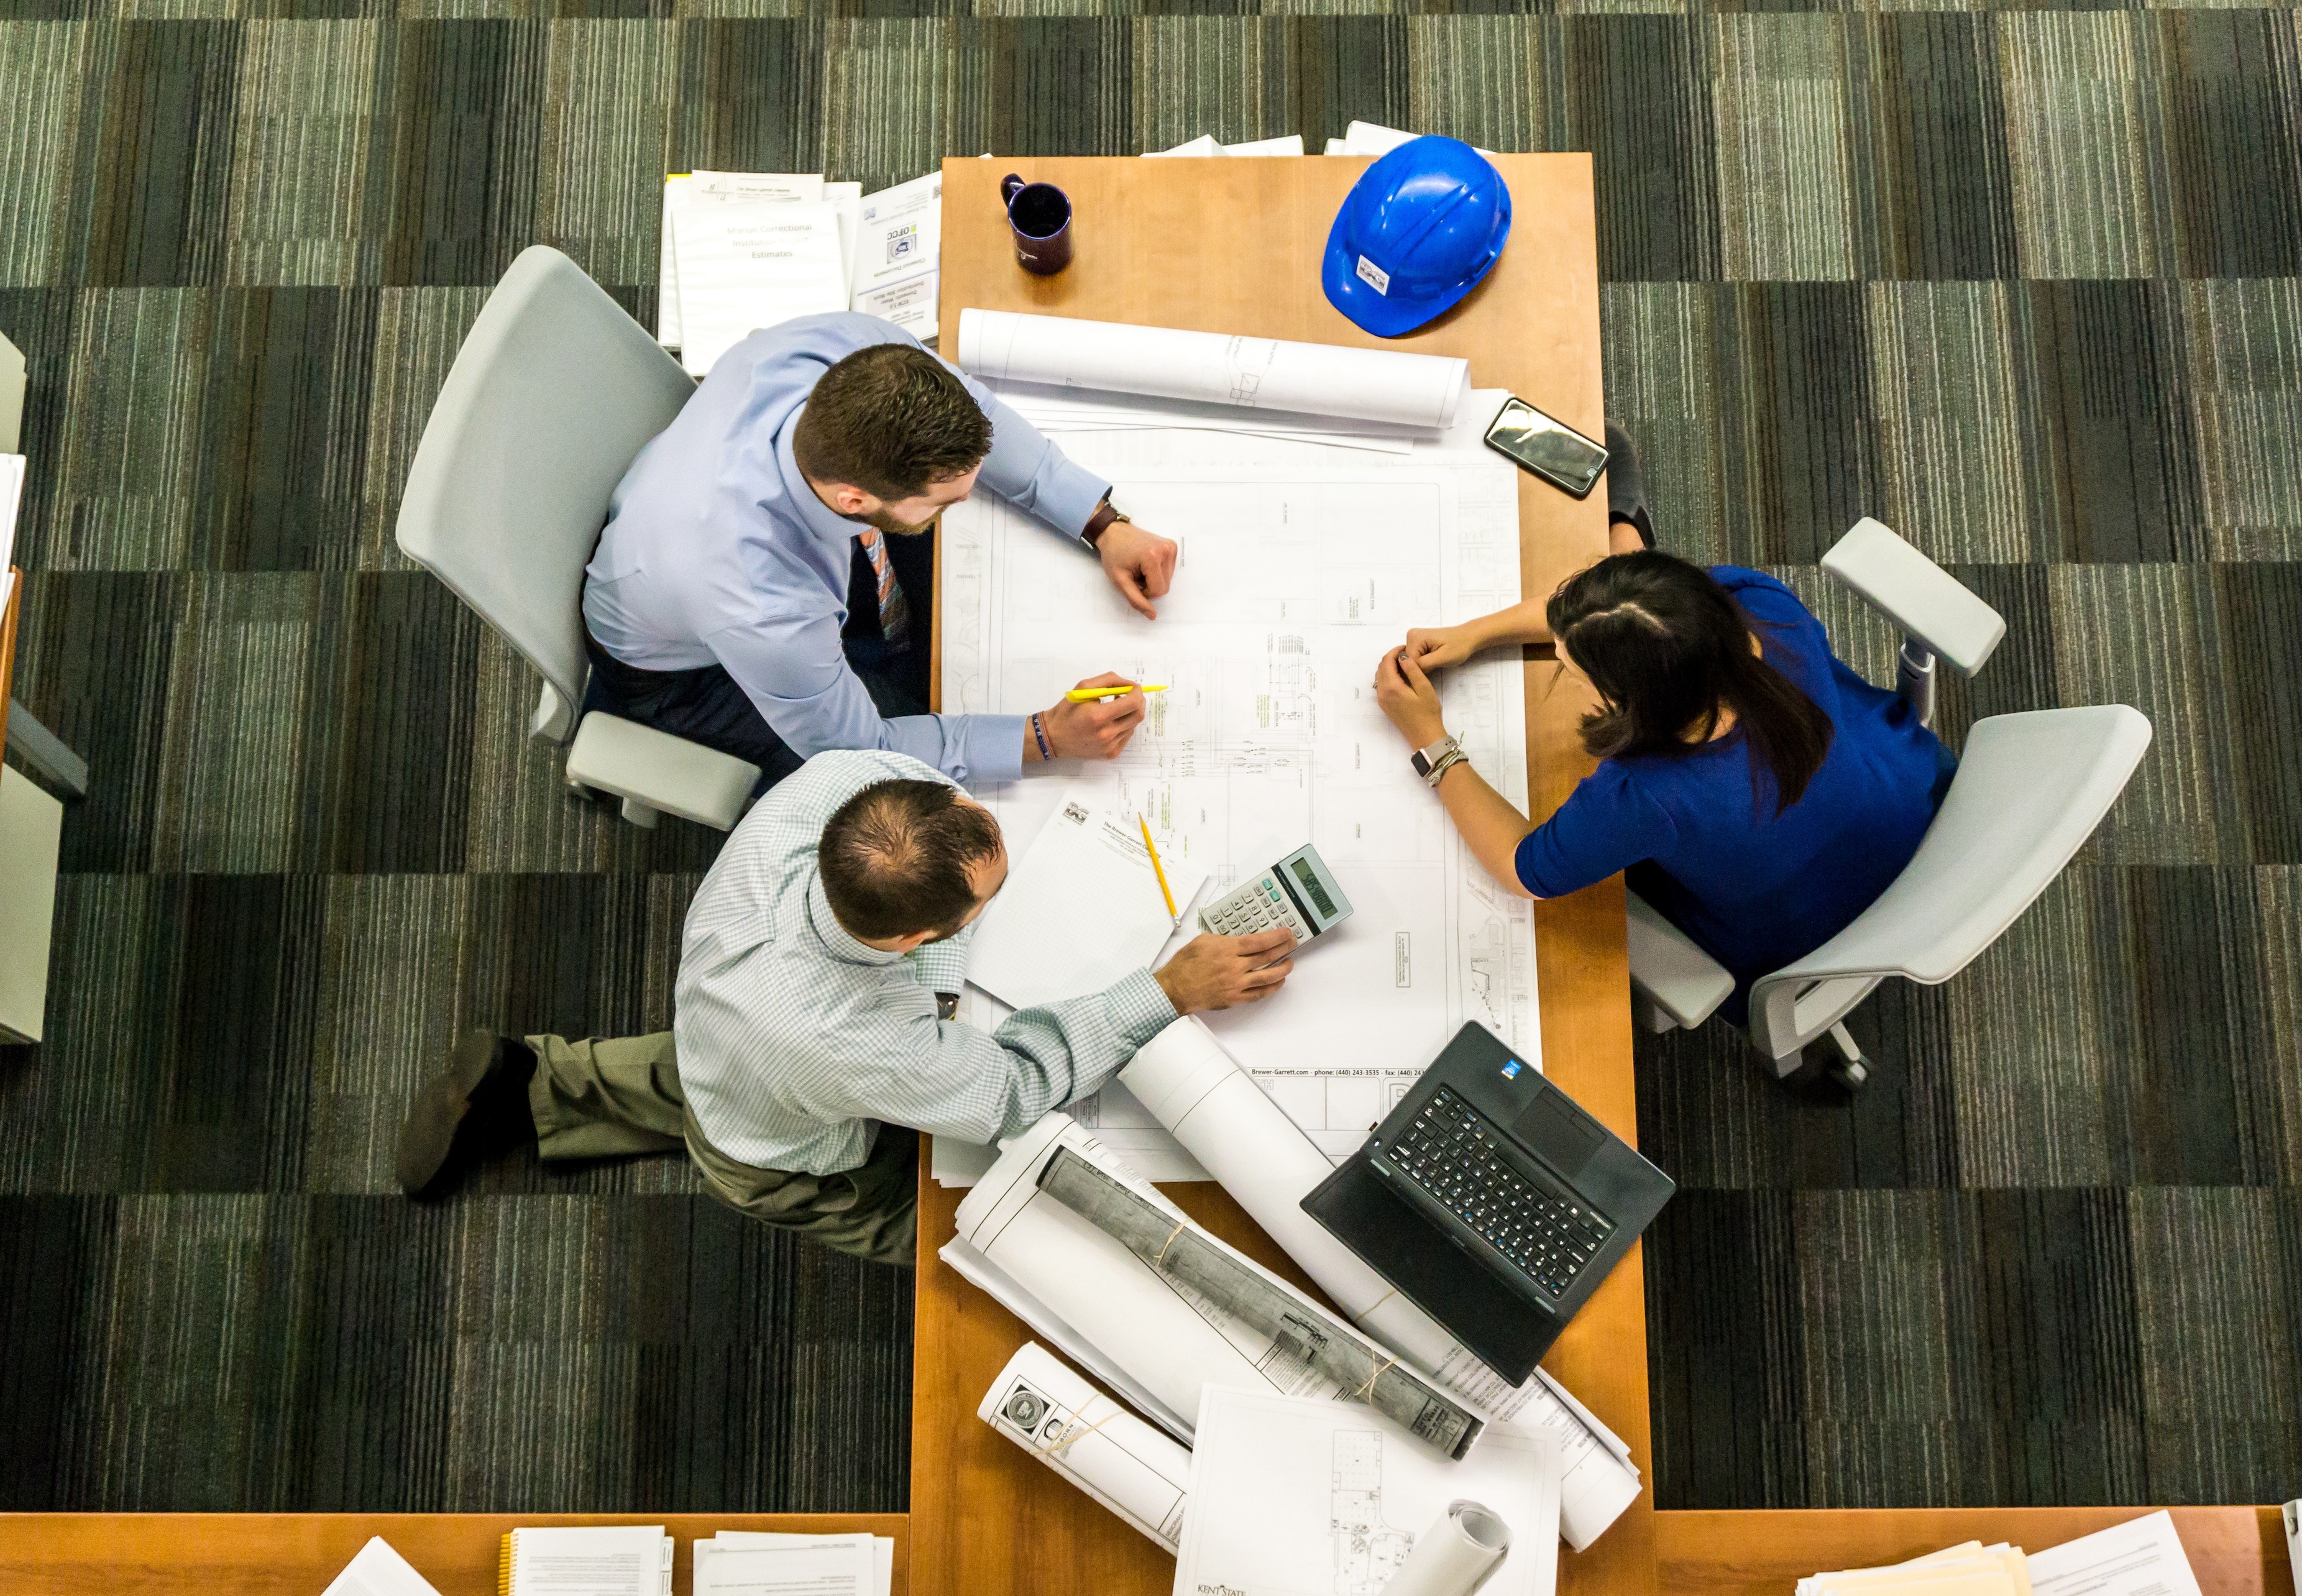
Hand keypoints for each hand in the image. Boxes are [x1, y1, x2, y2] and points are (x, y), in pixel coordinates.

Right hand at [1031, 672, 1146, 761]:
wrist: (1054, 736)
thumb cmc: (1067, 710)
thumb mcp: (1083, 687)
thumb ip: (1109, 681)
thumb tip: (1130, 684)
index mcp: (1098, 716)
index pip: (1132, 703)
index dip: (1137, 692)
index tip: (1134, 687)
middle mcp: (1106, 734)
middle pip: (1138, 715)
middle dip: (1139, 702)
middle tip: (1131, 695)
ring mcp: (1109, 746)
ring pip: (1133, 726)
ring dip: (1129, 714)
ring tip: (1115, 709)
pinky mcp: (1110, 753)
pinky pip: (1126, 736)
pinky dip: (1124, 726)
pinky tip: (1111, 722)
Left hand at [1096, 521, 1177, 619]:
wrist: (1114, 533)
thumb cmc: (1114, 555)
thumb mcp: (1120, 580)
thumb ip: (1136, 600)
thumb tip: (1152, 616)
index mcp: (1153, 557)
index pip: (1159, 591)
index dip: (1145, 592)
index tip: (1133, 581)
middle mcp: (1166, 550)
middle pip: (1165, 586)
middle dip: (1150, 585)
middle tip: (1136, 573)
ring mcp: (1171, 546)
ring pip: (1168, 579)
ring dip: (1154, 578)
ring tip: (1141, 567)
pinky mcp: (1172, 546)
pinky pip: (1169, 570)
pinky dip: (1158, 571)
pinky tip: (1147, 562)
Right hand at [1154, 929, 1296, 1014]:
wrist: (1175, 988)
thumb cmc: (1185, 964)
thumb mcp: (1203, 940)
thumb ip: (1224, 939)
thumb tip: (1239, 939)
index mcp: (1227, 950)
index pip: (1259, 942)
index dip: (1276, 937)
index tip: (1286, 933)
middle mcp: (1234, 967)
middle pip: (1267, 957)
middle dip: (1283, 949)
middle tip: (1292, 943)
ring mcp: (1236, 984)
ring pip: (1267, 977)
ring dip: (1282, 969)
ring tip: (1290, 963)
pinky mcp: (1234, 998)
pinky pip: (1258, 994)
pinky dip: (1271, 988)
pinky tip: (1278, 982)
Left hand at [1374, 646, 1446, 747]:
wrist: (1424, 736)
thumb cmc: (1428, 713)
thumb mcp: (1424, 688)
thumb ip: (1413, 670)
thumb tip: (1403, 656)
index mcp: (1391, 687)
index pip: (1387, 661)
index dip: (1395, 651)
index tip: (1406, 648)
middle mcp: (1382, 693)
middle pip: (1381, 667)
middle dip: (1391, 657)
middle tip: (1406, 655)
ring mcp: (1382, 700)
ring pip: (1380, 676)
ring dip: (1389, 666)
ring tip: (1404, 664)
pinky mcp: (1384, 705)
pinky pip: (1381, 685)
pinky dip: (1388, 676)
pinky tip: (1401, 676)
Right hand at [1400, 622, 1480, 672]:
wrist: (1468, 637)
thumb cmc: (1459, 647)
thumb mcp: (1442, 658)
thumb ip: (1423, 664)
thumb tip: (1408, 671)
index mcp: (1414, 637)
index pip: (1407, 662)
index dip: (1419, 671)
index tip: (1433, 669)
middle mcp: (1410, 635)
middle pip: (1408, 661)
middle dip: (1420, 668)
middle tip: (1435, 665)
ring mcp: (1413, 638)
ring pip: (1410, 661)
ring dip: (1421, 666)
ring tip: (1435, 662)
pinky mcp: (1417, 642)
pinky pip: (1414, 658)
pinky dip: (1422, 663)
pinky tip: (1432, 660)